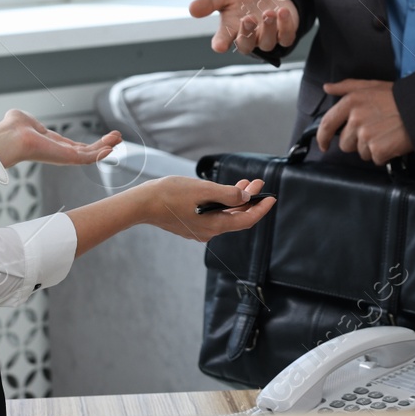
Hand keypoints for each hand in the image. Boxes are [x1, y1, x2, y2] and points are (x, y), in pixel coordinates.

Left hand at [0, 108, 121, 169]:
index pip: (74, 146)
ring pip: (89, 155)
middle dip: (102, 144)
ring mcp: (62, 156)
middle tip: (117, 137)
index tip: (104, 138)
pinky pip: (86, 158)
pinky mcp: (65, 158)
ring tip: (118, 139)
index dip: (89, 143)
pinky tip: (111, 147)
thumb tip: (23, 118)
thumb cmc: (10, 130)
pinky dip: (100, 153)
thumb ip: (28, 121)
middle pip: (86, 151)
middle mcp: (58, 152)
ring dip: (105, 147)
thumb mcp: (23, 119)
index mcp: (49, 143)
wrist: (9, 139)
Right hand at [138, 176, 275, 240]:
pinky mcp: (191, 224)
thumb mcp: (203, 190)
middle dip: (249, 200)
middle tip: (257, 183)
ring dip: (236, 200)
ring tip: (243, 183)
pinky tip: (223, 191)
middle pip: (236, 217)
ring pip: (225, 215)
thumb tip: (244, 198)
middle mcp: (209, 232)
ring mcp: (199, 229)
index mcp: (214, 226)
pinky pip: (213, 215)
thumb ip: (227, 194)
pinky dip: (223, 203)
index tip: (271, 198)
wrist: (143, 203)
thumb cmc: (171, 194)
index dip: (261, 209)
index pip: (246, 221)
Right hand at [189, 0, 299, 55]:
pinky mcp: (284, 34)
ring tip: (268, 13)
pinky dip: (285, 26)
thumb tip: (191, 9)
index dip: (220, 44)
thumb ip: (209, 2)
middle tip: (248, 19)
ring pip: (267, 43)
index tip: (219, 45)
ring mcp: (267, 38)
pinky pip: (286, 38)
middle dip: (247, 33)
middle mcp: (248, 38)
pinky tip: (282, 12)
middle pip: (246, 44)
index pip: (222, 41)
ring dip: (268, 28)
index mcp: (230, 31)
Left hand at [316, 79, 413, 166]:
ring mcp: (366, 135)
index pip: (327, 124)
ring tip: (386, 134)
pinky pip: (375, 159)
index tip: (323, 145)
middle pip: (345, 143)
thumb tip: (327, 87)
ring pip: (360, 152)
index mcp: (351, 102)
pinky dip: (384, 155)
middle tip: (376, 130)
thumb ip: (347, 86)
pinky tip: (393, 142)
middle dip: (358, 141)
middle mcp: (355, 118)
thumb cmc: (400, 97)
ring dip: (372, 148)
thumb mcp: (372, 85)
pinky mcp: (377, 149)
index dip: (322, 137)